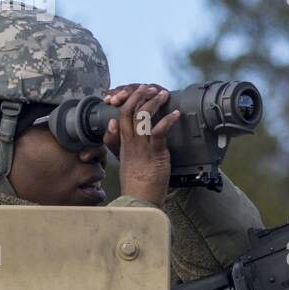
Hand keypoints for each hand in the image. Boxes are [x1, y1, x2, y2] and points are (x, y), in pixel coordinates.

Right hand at [102, 84, 180, 205]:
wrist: (139, 202)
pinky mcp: (155, 154)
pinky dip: (167, 120)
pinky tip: (176, 114)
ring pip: (142, 117)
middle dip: (138, 96)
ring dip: (153, 103)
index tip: (136, 92)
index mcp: (123, 144)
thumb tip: (113, 125)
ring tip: (163, 95)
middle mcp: (130, 143)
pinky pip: (158, 132)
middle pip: (128, 112)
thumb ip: (119, 143)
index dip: (126, 101)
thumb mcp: (125, 161)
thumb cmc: (136, 184)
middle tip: (149, 87)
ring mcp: (141, 147)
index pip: (119, 116)